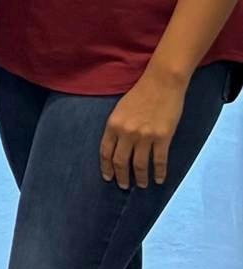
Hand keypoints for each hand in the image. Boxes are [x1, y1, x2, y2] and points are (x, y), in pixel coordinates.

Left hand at [101, 67, 187, 189]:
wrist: (162, 83)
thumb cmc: (140, 94)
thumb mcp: (120, 110)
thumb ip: (116, 128)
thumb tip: (116, 147)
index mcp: (113, 125)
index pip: (105, 152)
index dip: (106, 167)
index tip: (108, 177)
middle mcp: (126, 132)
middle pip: (120, 161)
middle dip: (121, 177)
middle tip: (124, 186)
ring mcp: (145, 136)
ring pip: (139, 164)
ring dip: (140, 178)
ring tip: (141, 185)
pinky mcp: (163, 137)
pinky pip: (159, 160)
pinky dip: (159, 172)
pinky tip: (159, 179)